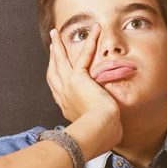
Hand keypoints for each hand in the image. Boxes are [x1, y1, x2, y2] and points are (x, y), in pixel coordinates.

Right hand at [46, 24, 121, 158]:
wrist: (97, 132)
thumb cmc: (101, 136)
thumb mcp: (101, 133)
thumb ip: (105, 131)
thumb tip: (115, 137)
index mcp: (67, 108)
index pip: (58, 90)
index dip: (55, 77)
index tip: (54, 70)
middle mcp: (64, 96)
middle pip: (54, 72)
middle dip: (52, 57)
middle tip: (51, 44)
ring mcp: (68, 86)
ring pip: (61, 61)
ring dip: (58, 45)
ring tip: (56, 33)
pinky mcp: (79, 78)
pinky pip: (84, 55)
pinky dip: (90, 42)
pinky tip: (95, 30)